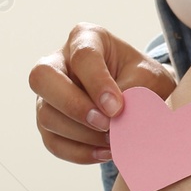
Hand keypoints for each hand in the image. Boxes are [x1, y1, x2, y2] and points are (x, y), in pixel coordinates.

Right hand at [29, 22, 175, 163]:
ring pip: (47, 115)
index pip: (82, 57)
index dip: (98, 83)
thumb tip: (115, 121)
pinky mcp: (49, 121)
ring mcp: (49, 93)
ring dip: (81, 134)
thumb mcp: (148, 77)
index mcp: (85, 38)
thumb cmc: (142, 79)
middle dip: (74, 106)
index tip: (117, 106)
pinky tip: (104, 152)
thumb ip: (133, 92)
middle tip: (105, 124)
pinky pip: (53, 142)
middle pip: (42, 78)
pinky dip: (79, 152)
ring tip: (113, 141)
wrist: (143, 96)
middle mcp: (59, 62)